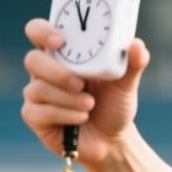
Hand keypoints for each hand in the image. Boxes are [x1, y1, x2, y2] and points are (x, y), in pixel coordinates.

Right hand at [20, 18, 149, 167]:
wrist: (112, 140)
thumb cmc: (114, 105)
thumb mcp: (126, 84)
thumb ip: (132, 64)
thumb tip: (138, 46)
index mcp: (63, 55)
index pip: (38, 31)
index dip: (42, 31)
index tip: (59, 40)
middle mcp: (45, 71)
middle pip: (33, 60)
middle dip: (57, 72)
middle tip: (80, 84)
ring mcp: (37, 93)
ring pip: (38, 88)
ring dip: (69, 99)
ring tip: (90, 105)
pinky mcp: (34, 116)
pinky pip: (40, 112)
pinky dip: (65, 115)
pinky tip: (81, 118)